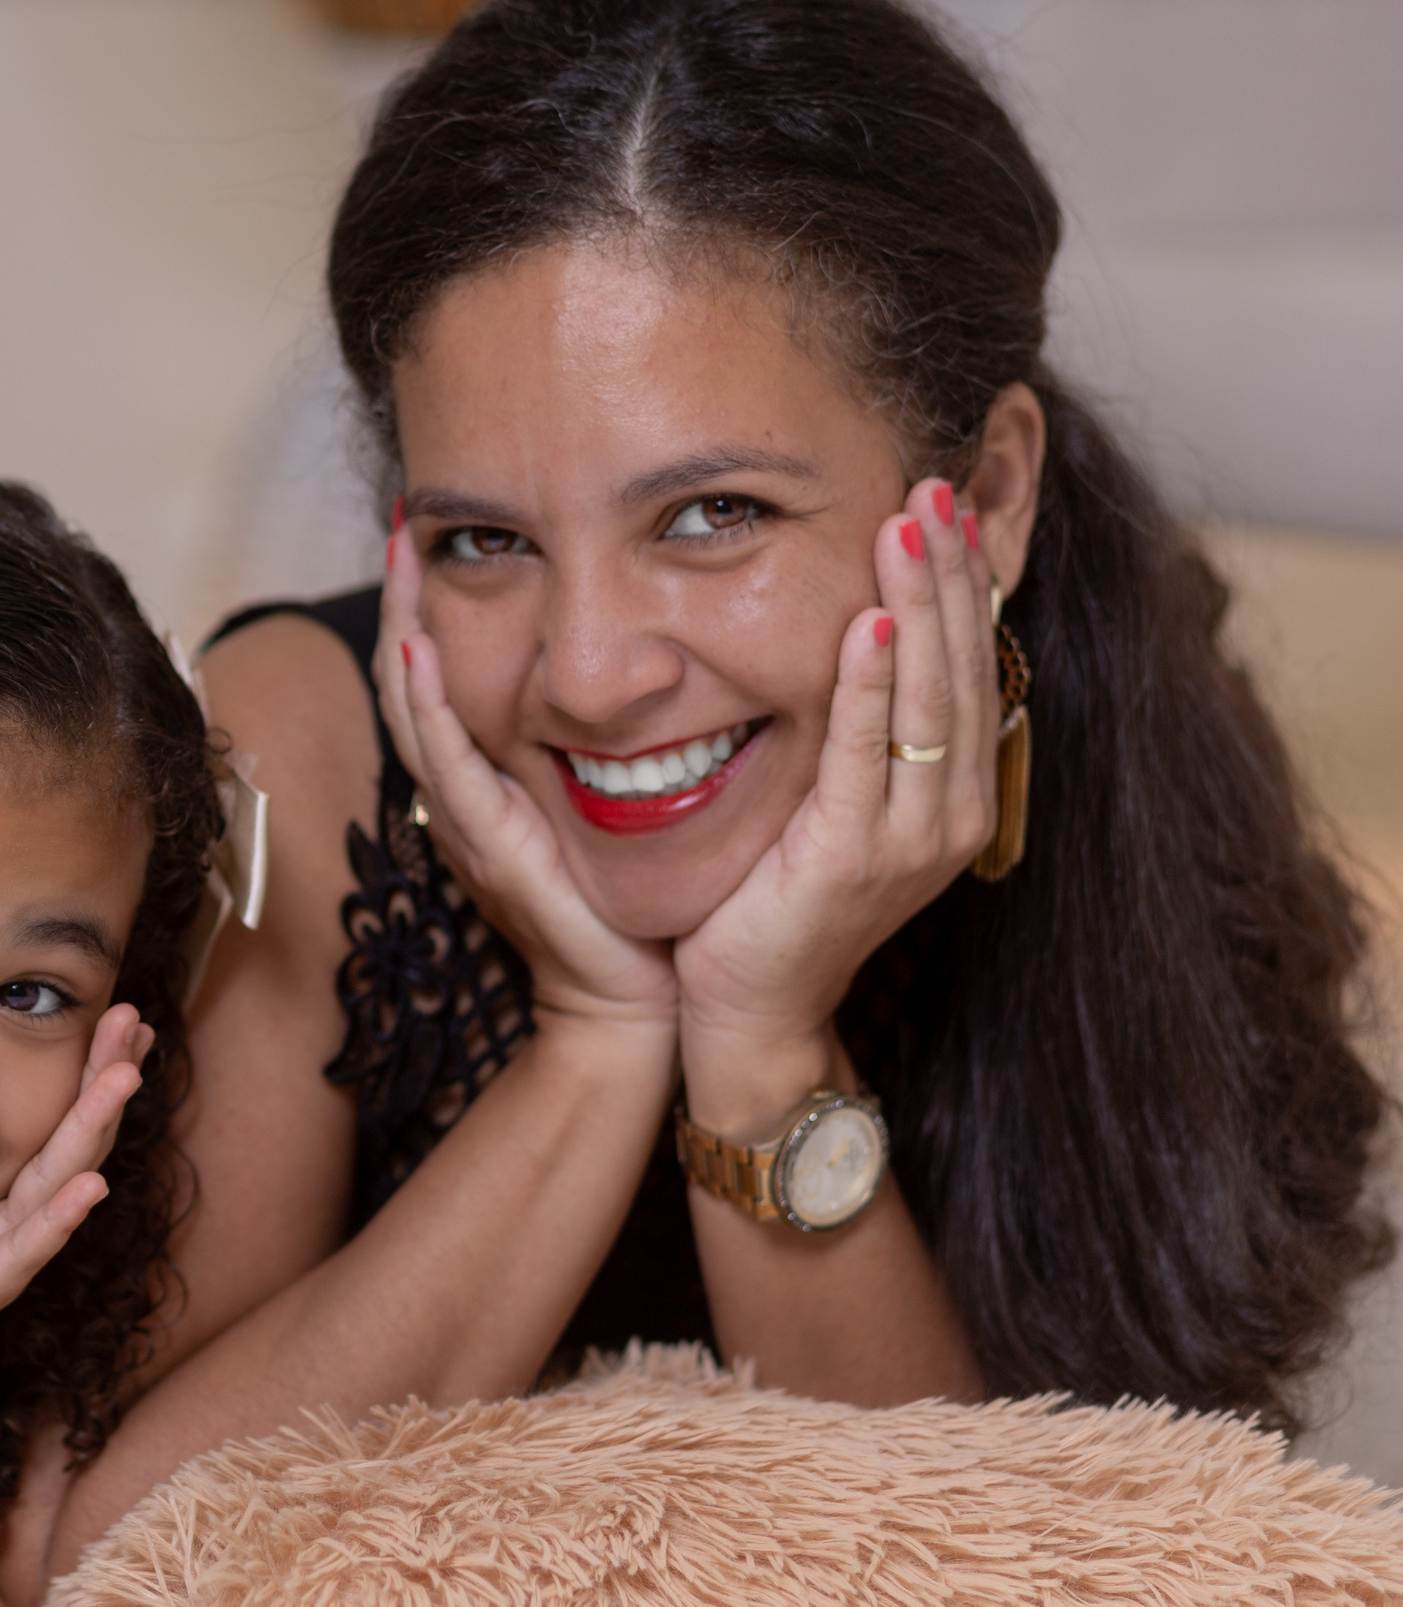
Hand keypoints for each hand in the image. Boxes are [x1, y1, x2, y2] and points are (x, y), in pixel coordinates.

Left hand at [0, 1003, 147, 1392]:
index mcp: (5, 1189)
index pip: (61, 1118)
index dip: (92, 1067)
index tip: (122, 1012)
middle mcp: (17, 1219)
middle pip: (76, 1141)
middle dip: (106, 1079)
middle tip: (133, 1019)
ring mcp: (4, 1257)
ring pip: (62, 1184)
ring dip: (95, 1129)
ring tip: (124, 1075)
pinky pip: (23, 1252)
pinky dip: (60, 1219)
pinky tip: (90, 1186)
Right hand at [377, 519, 677, 1032]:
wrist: (636, 998)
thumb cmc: (633, 905)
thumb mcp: (614, 804)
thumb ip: (612, 743)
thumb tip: (653, 665)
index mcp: (490, 781)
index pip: (443, 677)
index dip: (432, 604)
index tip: (438, 530)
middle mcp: (466, 795)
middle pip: (410, 678)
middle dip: (404, 595)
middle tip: (406, 516)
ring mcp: (469, 822)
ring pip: (413, 710)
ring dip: (403, 627)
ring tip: (402, 555)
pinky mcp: (491, 849)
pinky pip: (446, 766)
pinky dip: (427, 705)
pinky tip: (422, 650)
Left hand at [673, 479, 1000, 1085]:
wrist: (752, 1012)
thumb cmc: (777, 903)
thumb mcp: (829, 804)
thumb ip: (853, 733)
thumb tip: (855, 635)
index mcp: (952, 796)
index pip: (967, 664)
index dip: (963, 580)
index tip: (946, 501)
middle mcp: (950, 814)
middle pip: (960, 664)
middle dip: (950, 569)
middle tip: (932, 480)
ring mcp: (909, 839)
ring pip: (926, 695)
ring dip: (920, 601)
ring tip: (909, 521)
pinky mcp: (852, 859)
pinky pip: (866, 754)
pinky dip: (871, 684)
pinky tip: (869, 622)